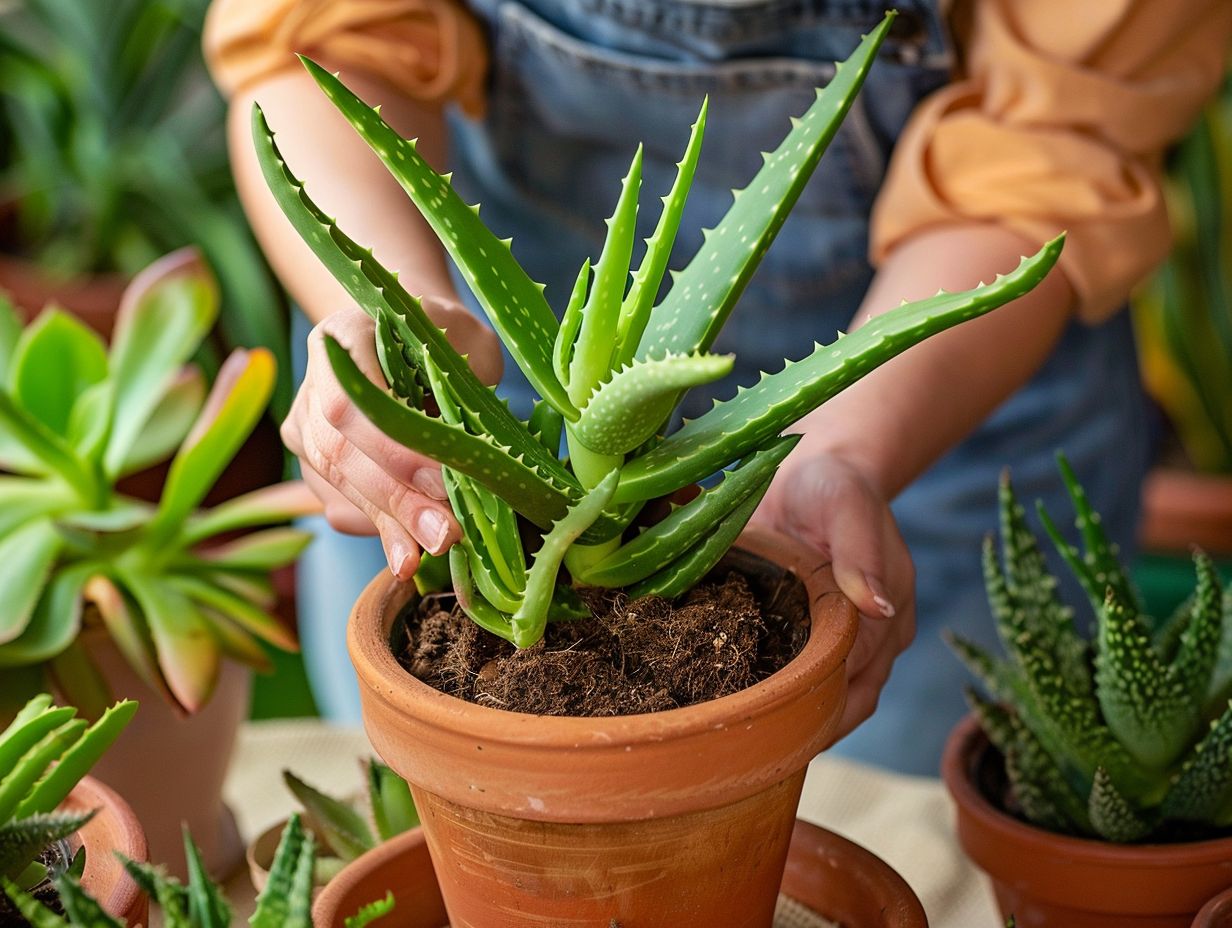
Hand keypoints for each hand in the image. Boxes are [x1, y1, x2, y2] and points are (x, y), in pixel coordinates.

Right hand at [281, 298, 502, 579]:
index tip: (441, 481)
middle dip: (395, 498)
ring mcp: (305, 423)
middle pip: (340, 450)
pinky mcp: (313, 462)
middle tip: (444, 533)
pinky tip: (411, 551)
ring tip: (432, 549)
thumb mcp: (470, 343)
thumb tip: (473, 458)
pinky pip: (340, 504)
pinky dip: (380, 529)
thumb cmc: (451, 338)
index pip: (350, 400)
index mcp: (345, 334)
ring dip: (389, 524)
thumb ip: (467, 386)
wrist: (412, 341)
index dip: (392, 448)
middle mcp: (313, 378)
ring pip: (337, 483)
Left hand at [751, 451, 915, 740]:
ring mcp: (841, 643)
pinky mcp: (807, 638)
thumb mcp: (845, 503)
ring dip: (793, 725)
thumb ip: (859, 549)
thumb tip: (875, 605)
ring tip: (745, 752)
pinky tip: (740, 720)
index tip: (782, 732)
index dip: (823, 705)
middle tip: (755, 757)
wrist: (808, 472)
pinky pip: (798, 681)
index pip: (858, 674)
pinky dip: (778, 702)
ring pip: (826, 703)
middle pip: (846, 703)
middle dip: (808, 731)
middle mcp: (870, 637)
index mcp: (887, 612)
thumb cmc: (832, 484)